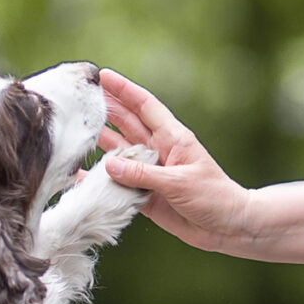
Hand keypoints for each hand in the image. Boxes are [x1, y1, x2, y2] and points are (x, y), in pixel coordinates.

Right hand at [96, 69, 256, 252]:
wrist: (227, 227)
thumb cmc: (214, 196)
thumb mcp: (179, 182)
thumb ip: (144, 174)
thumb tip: (110, 165)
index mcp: (172, 137)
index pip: (144, 106)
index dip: (124, 90)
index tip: (103, 75)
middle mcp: (158, 150)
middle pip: (127, 123)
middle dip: (106, 108)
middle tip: (80, 97)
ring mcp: (151, 171)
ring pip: (119, 151)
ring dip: (99, 141)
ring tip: (75, 130)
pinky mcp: (145, 194)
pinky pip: (118, 183)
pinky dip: (100, 180)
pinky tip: (80, 174)